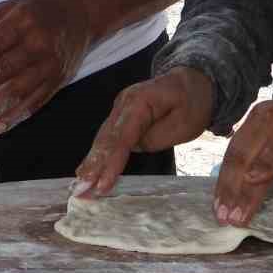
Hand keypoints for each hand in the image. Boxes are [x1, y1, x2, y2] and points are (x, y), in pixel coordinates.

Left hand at [0, 0, 94, 133]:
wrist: (82, 14)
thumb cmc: (41, 10)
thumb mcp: (11, 7)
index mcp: (22, 21)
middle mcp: (38, 42)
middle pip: (4, 69)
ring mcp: (51, 63)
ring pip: (18, 89)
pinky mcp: (59, 79)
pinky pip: (36, 101)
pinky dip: (16, 115)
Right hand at [71, 68, 215, 197]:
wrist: (193, 82)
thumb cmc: (192, 102)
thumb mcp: (185, 121)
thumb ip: (157, 137)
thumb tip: (135, 148)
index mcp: (139, 101)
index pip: (121, 137)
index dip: (110, 162)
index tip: (101, 185)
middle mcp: (123, 103)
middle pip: (106, 138)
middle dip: (93, 166)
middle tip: (80, 191)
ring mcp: (119, 111)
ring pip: (103, 140)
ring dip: (91, 164)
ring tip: (79, 188)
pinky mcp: (120, 120)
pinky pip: (108, 140)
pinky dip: (97, 157)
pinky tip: (87, 174)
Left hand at [212, 96, 272, 225]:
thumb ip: (256, 153)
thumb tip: (231, 185)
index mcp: (257, 117)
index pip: (234, 151)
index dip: (223, 180)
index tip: (217, 206)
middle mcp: (267, 117)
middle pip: (241, 156)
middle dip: (230, 189)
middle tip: (225, 216)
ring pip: (258, 159)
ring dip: (246, 191)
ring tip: (239, 215)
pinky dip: (268, 167)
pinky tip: (256, 180)